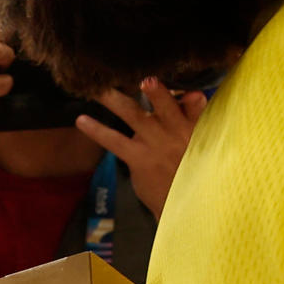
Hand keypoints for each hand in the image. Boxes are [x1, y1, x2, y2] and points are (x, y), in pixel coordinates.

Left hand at [79, 78, 205, 214]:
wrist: (183, 204)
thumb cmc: (190, 166)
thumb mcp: (202, 141)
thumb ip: (194, 115)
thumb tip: (191, 92)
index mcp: (195, 125)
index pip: (195, 102)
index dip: (189, 93)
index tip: (182, 85)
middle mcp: (177, 132)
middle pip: (166, 106)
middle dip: (156, 92)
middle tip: (145, 79)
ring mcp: (156, 145)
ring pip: (134, 115)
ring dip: (115, 100)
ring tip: (97, 86)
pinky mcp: (139, 159)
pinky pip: (114, 141)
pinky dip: (96, 130)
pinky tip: (81, 120)